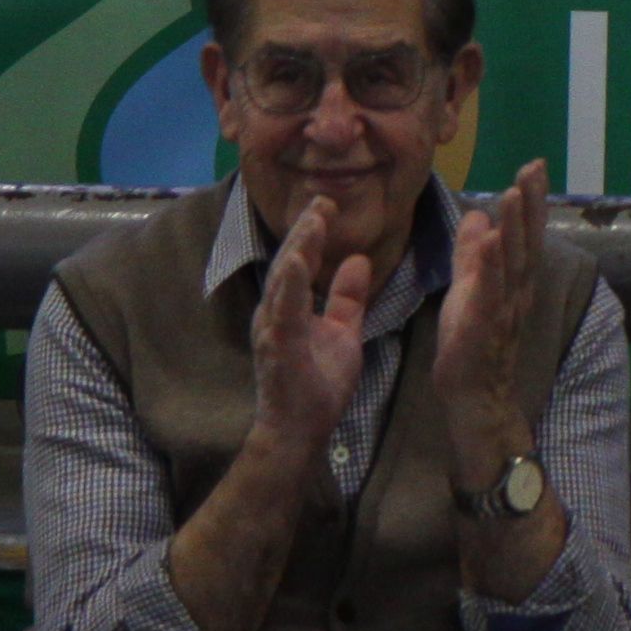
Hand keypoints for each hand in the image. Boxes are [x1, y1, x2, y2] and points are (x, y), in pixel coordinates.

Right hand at [249, 191, 374, 451]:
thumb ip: (348, 298)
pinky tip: (299, 263)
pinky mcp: (277, 347)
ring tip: (314, 219)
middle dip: (305, 230)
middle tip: (322, 199)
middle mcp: (275, 312)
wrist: (300, 431)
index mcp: (290, 308)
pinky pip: (284, 312)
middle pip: (289, 262)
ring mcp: (273, 329)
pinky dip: (291, 285)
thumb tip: (357, 259)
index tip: (328, 204)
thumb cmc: (317, 384)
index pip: (301, 262)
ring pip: (283, 280)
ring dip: (299, 248)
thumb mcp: (343, 332)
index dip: (312, 233)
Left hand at [428, 159, 547, 459]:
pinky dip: (490, 266)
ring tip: (512, 193)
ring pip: (510, 263)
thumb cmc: (471, 344)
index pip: (524, 235)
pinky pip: (488, 292)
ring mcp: (502, 309)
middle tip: (532, 168)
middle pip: (525, 242)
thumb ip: (472, 255)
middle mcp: (516, 291)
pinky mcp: (482, 326)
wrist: (473, 396)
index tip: (533, 167)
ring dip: (513, 227)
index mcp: (514, 282)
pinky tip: (490, 240)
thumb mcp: (469, 290)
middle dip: (529, 204)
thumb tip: (475, 216)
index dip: (530, 202)